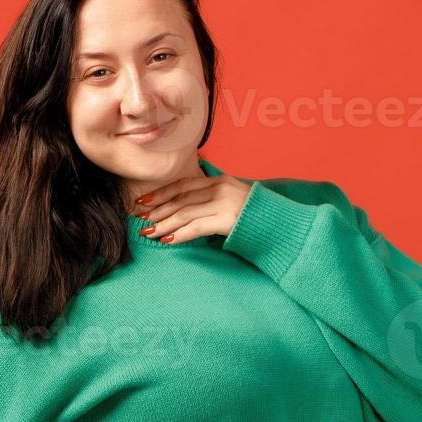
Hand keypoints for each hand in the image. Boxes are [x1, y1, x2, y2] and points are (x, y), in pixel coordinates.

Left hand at [132, 175, 252, 244]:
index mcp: (219, 181)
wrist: (282, 224)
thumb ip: (214, 200)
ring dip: (163, 224)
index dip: (161, 194)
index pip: (183, 185)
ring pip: (184, 213)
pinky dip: (179, 234)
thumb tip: (191, 210)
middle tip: (140, 220)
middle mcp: (219, 188)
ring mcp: (223, 203)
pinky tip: (168, 241)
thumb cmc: (258, 216)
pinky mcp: (226, 220)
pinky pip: (196, 227)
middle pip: (180, 199)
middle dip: (157, 210)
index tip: (143, 202)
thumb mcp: (235, 199)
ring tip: (149, 233)